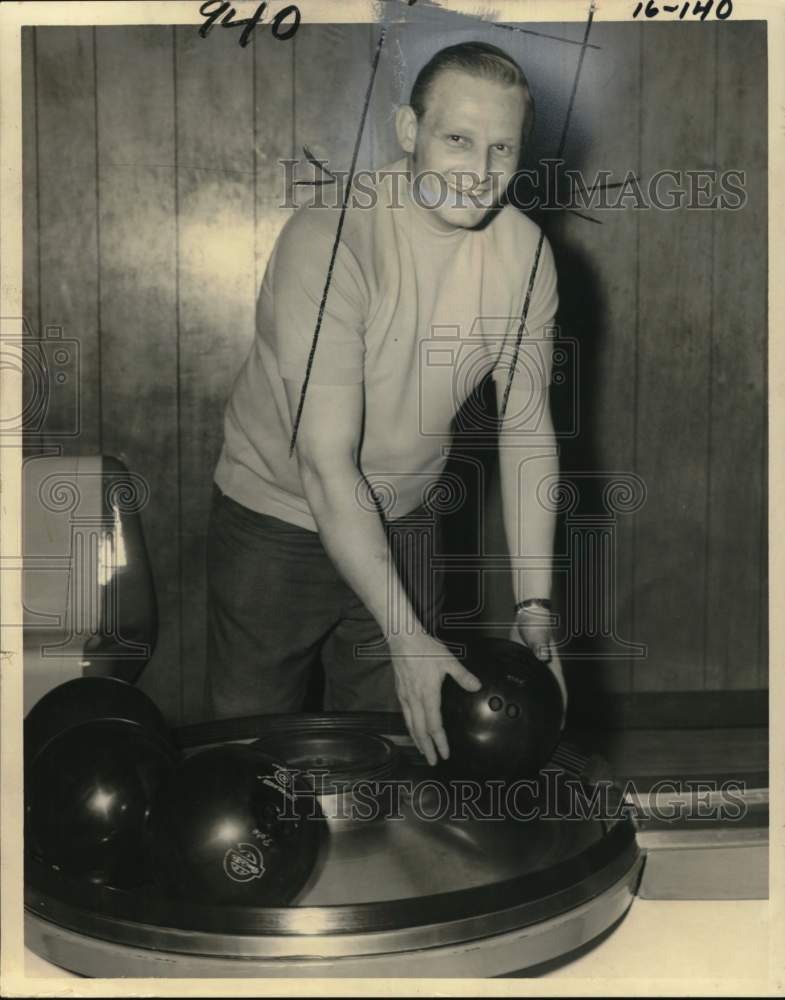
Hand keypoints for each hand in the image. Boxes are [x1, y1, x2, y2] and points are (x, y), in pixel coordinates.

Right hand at [389, 633, 480, 765]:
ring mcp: (405, 696)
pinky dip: (410, 727)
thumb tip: (477, 687)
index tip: (445, 754)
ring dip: (417, 740)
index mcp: (428, 695)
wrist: (403, 639)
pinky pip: (405, 715)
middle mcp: (415, 699)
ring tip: (422, 750)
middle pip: (420, 730)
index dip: (440, 742)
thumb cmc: (426, 649)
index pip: (434, 725)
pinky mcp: (400, 691)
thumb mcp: (448, 660)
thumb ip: (463, 676)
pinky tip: (412, 728)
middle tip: (432, 762)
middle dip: (427, 748)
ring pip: (411, 724)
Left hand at [509, 610, 566, 727]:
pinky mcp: (524, 665)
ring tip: (527, 723)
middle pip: (548, 696)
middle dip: (549, 714)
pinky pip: (523, 683)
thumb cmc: (537, 622)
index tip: (560, 727)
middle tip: (544, 732)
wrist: (528, 613)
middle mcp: (546, 671)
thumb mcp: (538, 634)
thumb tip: (542, 656)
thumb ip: (540, 645)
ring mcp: (535, 669)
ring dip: (534, 705)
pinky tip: (511, 701)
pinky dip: (520, 694)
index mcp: (552, 667)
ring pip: (535, 691)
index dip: (561, 711)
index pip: (559, 692)